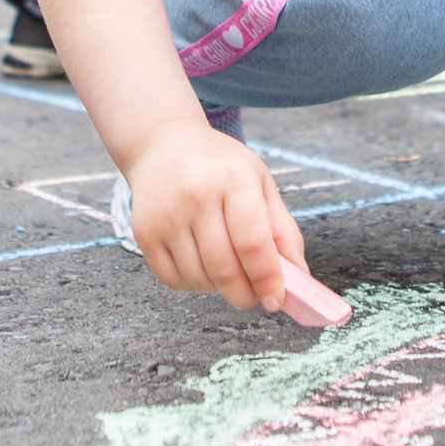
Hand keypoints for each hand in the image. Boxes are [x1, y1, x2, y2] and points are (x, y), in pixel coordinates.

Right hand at [122, 120, 305, 311]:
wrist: (163, 145)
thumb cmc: (220, 166)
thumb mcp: (259, 182)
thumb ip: (282, 228)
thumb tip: (299, 274)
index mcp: (233, 181)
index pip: (253, 242)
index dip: (267, 278)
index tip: (276, 300)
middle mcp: (197, 197)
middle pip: (225, 268)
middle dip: (245, 294)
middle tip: (254, 297)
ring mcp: (167, 216)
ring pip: (199, 278)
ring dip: (218, 288)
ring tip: (226, 269)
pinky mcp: (145, 232)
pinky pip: (173, 280)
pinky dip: (191, 283)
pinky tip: (199, 263)